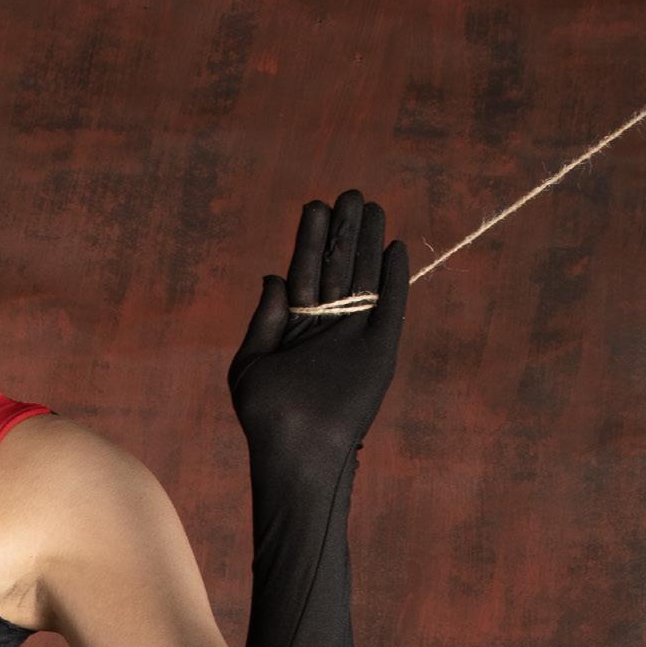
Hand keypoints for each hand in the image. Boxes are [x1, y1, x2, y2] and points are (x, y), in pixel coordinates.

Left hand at [227, 189, 407, 478]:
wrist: (298, 452)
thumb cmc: (265, 416)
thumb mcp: (251, 363)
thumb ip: (264, 318)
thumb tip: (274, 275)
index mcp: (294, 324)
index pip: (305, 270)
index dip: (311, 238)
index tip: (316, 205)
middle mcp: (326, 325)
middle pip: (337, 267)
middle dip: (343, 231)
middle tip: (350, 194)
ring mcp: (354, 336)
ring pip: (364, 279)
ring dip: (369, 244)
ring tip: (373, 207)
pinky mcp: (380, 351)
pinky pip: (391, 307)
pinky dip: (394, 279)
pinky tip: (395, 248)